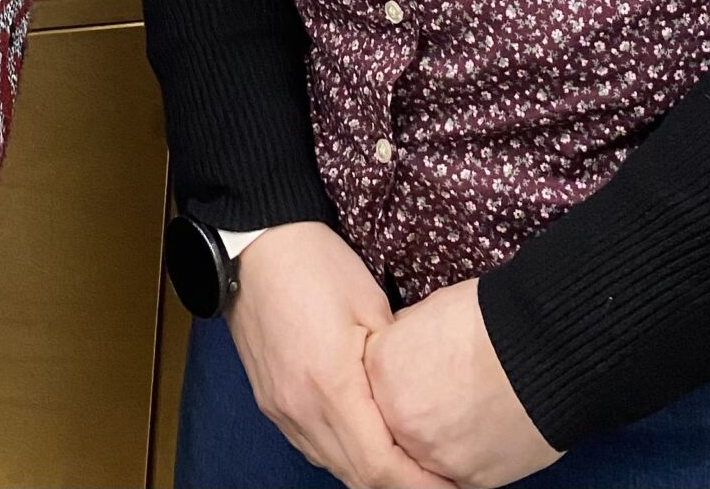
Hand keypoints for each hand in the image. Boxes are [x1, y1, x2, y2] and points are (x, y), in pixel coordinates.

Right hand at [226, 222, 453, 488]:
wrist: (255, 246)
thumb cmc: (316, 264)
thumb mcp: (371, 304)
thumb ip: (396, 365)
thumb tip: (420, 403)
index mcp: (330, 386)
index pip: (380, 467)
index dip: (420, 485)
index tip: (454, 485)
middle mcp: (300, 411)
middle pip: (356, 478)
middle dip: (401, 486)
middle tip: (442, 481)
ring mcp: (281, 411)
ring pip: (333, 466)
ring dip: (372, 474)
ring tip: (411, 466)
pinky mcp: (271, 404)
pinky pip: (314, 446)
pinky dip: (345, 455)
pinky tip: (369, 442)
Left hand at [364, 279, 558, 488]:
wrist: (543, 345)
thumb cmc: (490, 320)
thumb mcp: (427, 313)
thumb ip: (401, 343)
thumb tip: (398, 357)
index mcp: (382, 369)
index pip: (372, 388)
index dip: (395, 383)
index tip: (413, 381)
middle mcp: (399, 416)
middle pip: (394, 426)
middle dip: (413, 416)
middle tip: (440, 401)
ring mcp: (431, 452)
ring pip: (421, 458)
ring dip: (436, 441)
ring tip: (463, 416)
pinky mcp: (467, 478)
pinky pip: (454, 477)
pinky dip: (465, 458)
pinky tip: (482, 431)